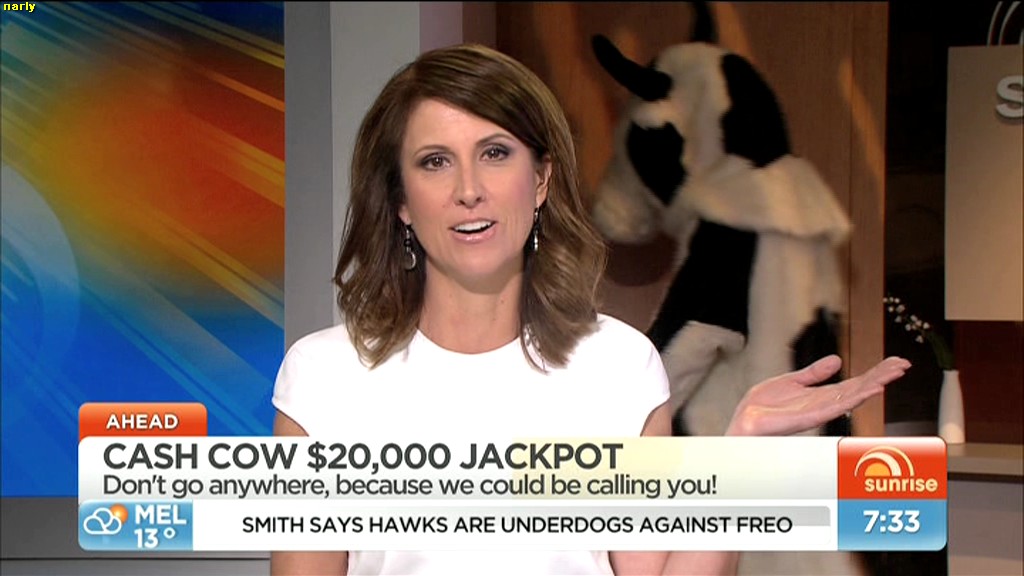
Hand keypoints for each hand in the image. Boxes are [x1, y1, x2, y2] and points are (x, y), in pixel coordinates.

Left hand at [725, 355, 910, 435]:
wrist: (744, 422)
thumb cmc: (763, 408)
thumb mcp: (791, 381)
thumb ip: (814, 373)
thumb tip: (837, 360)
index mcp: (821, 396)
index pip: (854, 383)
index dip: (875, 373)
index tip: (894, 362)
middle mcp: (824, 405)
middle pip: (859, 389)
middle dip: (881, 376)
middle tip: (903, 364)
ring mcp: (819, 412)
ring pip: (853, 396)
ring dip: (874, 384)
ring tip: (893, 373)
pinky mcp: (809, 417)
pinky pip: (836, 406)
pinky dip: (854, 397)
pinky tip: (869, 389)